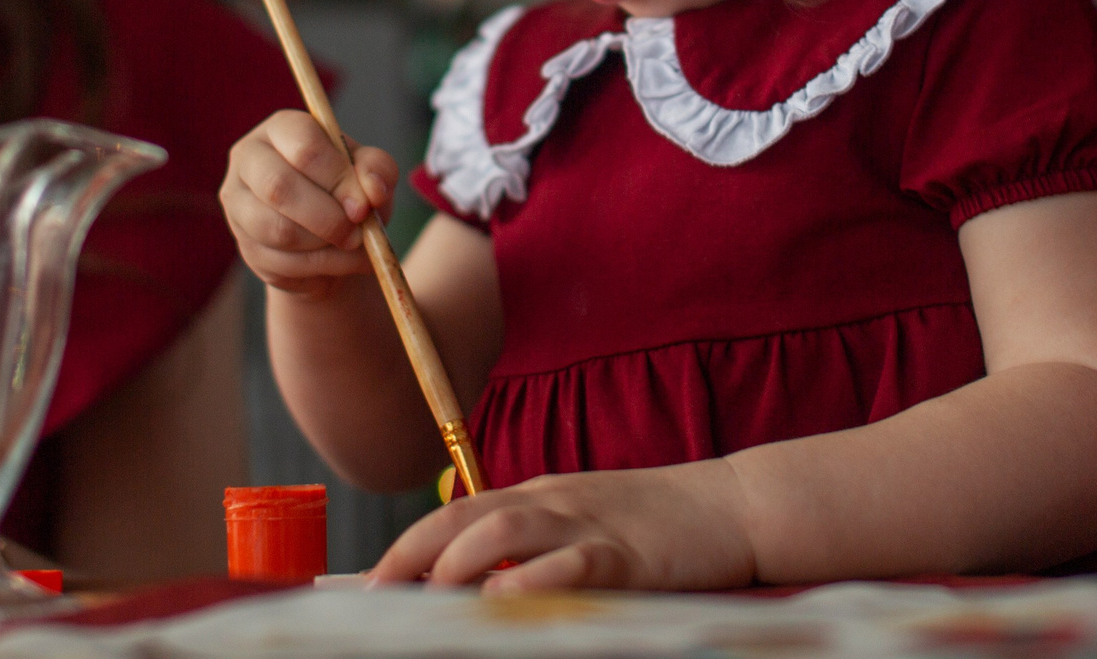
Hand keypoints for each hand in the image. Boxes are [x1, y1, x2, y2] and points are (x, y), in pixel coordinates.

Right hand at [221, 112, 398, 296]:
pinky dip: (318, 268)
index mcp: (282, 128)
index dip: (338, 177)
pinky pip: (279, 263)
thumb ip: (378, 170)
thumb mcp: (371, 174)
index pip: (304, 145)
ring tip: (353, 246)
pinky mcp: (244, 246)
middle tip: (358, 234)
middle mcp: (249, 160)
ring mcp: (239, 204)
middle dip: (328, 217)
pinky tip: (336, 261)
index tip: (365, 205)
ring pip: (278, 230)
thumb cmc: (350, 192)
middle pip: (279, 186)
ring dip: (325, 246)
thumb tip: (373, 190)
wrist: (334, 238)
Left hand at [371, 463, 756, 593]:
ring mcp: (586, 525)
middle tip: (374, 596)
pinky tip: (503, 600)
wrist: (731, 504)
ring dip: (456, 565)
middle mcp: (550, 503)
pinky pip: (568, 563)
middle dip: (409, 555)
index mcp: (536, 496)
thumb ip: (532, 543)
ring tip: (427, 598)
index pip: (453, 514)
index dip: (404, 548)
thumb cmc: (654, 522)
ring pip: (501, 532)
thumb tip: (471, 583)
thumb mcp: (581, 520)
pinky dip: (530, 581)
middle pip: (461, 518)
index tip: (365, 585)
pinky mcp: (624, 554)